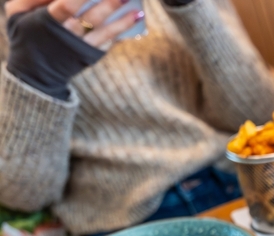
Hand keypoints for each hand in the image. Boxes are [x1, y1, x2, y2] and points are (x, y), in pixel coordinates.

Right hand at [8, 0, 142, 48]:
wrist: (35, 72)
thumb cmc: (27, 35)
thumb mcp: (18, 14)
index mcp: (48, 22)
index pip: (66, 6)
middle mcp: (68, 35)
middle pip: (91, 17)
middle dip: (107, 4)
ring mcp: (82, 47)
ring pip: (105, 32)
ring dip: (122, 20)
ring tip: (137, 9)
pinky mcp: (91, 55)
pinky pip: (109, 42)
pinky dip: (122, 32)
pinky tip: (135, 21)